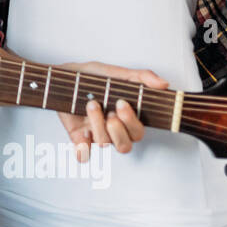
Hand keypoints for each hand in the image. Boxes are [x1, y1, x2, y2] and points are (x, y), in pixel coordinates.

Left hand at [54, 61, 169, 160]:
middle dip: (117, 129)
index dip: (132, 123)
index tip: (122, 103)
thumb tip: (163, 84)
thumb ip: (141, 77)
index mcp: (126, 117)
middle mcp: (113, 129)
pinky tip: (83, 131)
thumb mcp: (116, 73)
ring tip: (91, 105)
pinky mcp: (78, 137)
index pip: (138, 132)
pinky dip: (82, 147)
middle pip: (125, 146)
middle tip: (110, 111)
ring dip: (98, 125)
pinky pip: (83, 154)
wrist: (63, 76)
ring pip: (104, 144)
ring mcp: (96, 134)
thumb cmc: (92, 77)